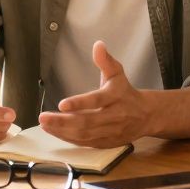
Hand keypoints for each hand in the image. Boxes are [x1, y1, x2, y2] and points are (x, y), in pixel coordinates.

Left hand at [38, 41, 153, 147]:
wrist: (146, 116)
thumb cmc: (126, 92)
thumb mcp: (118, 73)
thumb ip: (106, 61)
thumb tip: (98, 45)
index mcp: (116, 96)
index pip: (97, 100)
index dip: (79, 103)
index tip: (61, 104)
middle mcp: (114, 116)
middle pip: (87, 122)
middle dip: (63, 121)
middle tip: (43, 117)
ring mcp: (110, 132)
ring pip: (84, 135)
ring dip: (62, 131)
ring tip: (45, 124)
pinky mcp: (106, 143)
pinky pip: (85, 143)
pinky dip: (69, 139)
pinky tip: (55, 132)